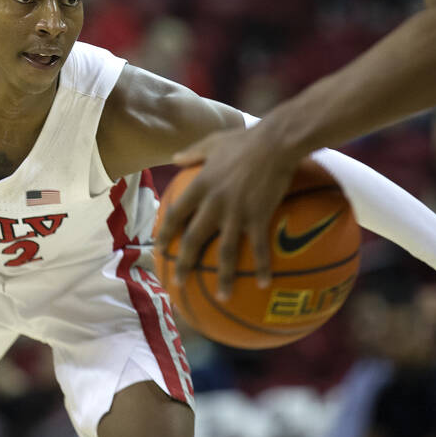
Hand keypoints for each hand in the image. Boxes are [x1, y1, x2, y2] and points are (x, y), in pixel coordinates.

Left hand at [155, 125, 303, 299]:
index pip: (176, 214)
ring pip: (224, 251)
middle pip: (194, 239)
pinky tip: (263, 283)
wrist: (276, 141)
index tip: (159, 249)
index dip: (166, 233)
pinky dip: (260, 267)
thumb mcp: (212, 142)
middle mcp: (213, 203)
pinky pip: (259, 248)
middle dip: (185, 263)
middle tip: (178, 283)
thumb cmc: (245, 140)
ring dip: (222, 277)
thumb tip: (173, 158)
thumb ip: (192, 152)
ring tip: (222, 297)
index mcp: (201, 185)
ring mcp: (236, 213)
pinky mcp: (259, 216)